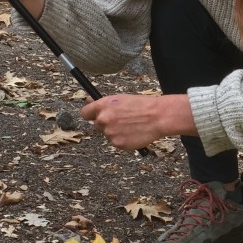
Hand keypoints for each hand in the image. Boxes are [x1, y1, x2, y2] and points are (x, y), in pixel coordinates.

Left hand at [81, 94, 195, 150]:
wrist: (158, 117)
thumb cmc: (142, 105)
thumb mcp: (120, 99)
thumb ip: (104, 103)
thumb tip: (89, 100)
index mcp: (103, 106)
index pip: (85, 113)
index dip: (91, 114)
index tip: (95, 116)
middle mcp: (103, 120)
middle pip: (97, 125)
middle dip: (107, 124)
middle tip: (122, 120)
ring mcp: (110, 133)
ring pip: (108, 134)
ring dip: (116, 132)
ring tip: (132, 126)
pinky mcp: (118, 144)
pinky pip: (117, 142)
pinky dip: (124, 140)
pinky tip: (134, 133)